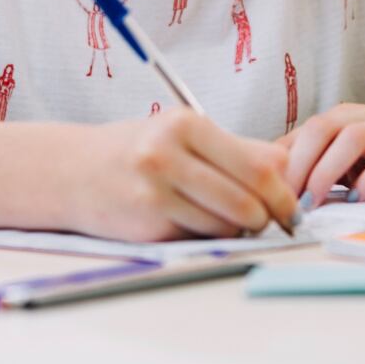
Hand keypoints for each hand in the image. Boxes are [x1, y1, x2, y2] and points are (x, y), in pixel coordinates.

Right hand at [70, 110, 298, 241]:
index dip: (283, 194)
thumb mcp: (185, 134)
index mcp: (186, 124)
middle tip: (268, 221)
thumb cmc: (138, 149)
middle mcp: (167, 155)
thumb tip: (288, 167)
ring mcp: (154, 193)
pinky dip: (207, 237)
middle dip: (266, 218)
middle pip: (246, 201)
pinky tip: (192, 222)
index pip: (258, 167)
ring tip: (225, 217)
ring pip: (225, 226)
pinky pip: (199, 239)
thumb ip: (239, 149)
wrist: (72, 171)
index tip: (292, 207)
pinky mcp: (146, 226)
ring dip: (236, 230)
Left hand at [278, 103, 364, 208]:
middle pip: (324, 125)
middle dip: (298, 162)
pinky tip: (361, 198)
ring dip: (327, 169)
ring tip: (313, 201)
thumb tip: (284, 189)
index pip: (307, 129)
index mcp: (354, 119)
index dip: (282, 158)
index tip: (265, 191)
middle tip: (284, 198)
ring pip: (354, 135)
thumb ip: (333, 167)